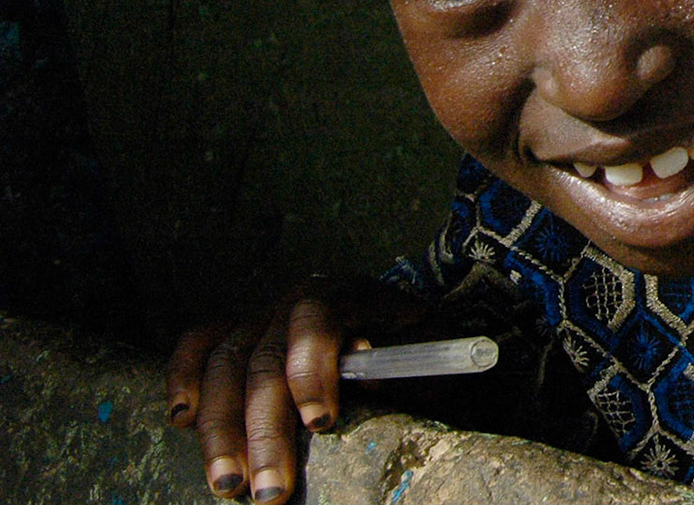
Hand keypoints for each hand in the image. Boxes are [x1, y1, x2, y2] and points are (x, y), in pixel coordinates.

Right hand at [165, 277, 424, 501]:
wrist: (406, 334)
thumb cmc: (417, 349)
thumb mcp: (427, 355)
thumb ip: (404, 364)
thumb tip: (370, 376)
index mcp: (349, 294)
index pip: (317, 320)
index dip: (312, 370)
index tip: (320, 424)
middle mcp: (297, 301)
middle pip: (266, 358)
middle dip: (265, 430)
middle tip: (271, 490)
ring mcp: (263, 316)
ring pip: (226, 364)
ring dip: (222, 430)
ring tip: (229, 484)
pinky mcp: (238, 333)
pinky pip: (200, 345)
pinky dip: (184, 377)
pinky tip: (182, 421)